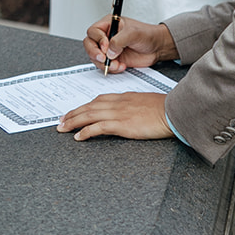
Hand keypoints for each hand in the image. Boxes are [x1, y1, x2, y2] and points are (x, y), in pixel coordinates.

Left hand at [58, 93, 173, 141]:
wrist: (173, 111)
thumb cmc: (165, 109)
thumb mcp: (146, 102)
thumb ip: (134, 106)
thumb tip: (129, 113)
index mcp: (124, 97)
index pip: (98, 100)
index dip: (84, 106)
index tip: (75, 111)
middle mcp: (118, 103)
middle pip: (89, 106)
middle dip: (73, 114)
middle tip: (61, 120)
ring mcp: (119, 113)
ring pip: (89, 115)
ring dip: (73, 122)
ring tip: (62, 128)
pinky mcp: (122, 124)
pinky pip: (98, 127)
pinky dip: (86, 132)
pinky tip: (78, 137)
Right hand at [84, 17, 175, 73]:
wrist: (157, 48)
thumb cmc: (147, 35)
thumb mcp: (133, 33)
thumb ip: (119, 40)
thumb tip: (109, 51)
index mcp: (109, 24)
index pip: (94, 31)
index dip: (98, 40)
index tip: (106, 46)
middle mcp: (106, 36)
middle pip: (89, 44)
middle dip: (95, 53)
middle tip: (104, 58)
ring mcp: (109, 49)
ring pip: (96, 57)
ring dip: (104, 63)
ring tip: (117, 64)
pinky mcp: (113, 59)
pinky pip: (104, 66)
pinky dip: (111, 68)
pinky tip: (121, 66)